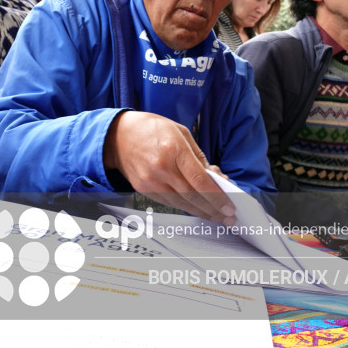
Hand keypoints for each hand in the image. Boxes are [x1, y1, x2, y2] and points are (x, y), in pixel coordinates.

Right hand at [103, 111, 236, 224]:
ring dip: (202, 212)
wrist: (118, 136)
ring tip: (217, 217)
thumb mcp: (180, 132)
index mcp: (174, 150)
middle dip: (214, 209)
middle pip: (193, 196)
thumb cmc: (151, 129)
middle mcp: (161, 168)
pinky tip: (198, 209)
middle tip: (229, 218)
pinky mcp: (144, 189)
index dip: (218, 197)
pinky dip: (186, 206)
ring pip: (182, 203)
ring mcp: (151, 181)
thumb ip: (198, 156)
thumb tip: (215, 177)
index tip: (230, 206)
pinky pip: (169, 202)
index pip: (200, 180)